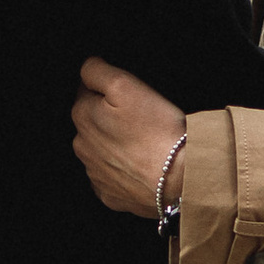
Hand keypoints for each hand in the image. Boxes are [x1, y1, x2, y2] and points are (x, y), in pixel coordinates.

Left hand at [74, 56, 188, 216]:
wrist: (181, 178)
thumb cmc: (157, 130)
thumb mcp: (125, 84)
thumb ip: (97, 71)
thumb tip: (87, 68)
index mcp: (82, 115)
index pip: (88, 91)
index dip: (109, 90)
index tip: (130, 97)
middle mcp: (82, 146)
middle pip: (94, 121)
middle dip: (110, 117)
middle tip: (142, 119)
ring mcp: (96, 173)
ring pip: (102, 149)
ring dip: (117, 144)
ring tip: (145, 143)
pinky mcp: (110, 195)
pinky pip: (113, 176)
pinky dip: (124, 169)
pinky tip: (142, 164)